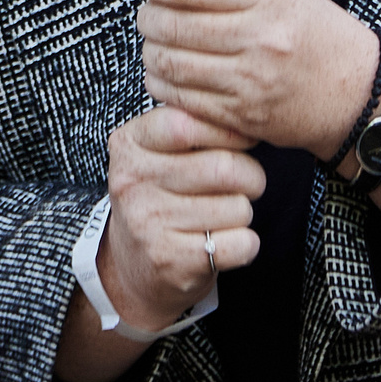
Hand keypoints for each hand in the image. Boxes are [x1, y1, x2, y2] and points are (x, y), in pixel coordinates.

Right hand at [97, 105, 263, 330]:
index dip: (228, 130)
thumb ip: (191, 126)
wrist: (135, 265)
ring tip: (223, 215)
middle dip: (251, 175)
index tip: (244, 141)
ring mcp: (149, 225)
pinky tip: (224, 242)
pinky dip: (246, 244)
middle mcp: (132, 183)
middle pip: (224, 167)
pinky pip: (242, 243)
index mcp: (129, 145)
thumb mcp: (158, 153)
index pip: (187, 124)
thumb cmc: (161, 196)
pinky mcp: (172, 262)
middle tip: (247, 182)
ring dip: (244, 212)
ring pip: (239, 207)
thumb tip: (245, 116)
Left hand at [135, 0, 380, 158]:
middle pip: (172, 24)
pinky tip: (170, 71)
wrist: (356, 91)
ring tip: (159, 40)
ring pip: (169, 62)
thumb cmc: (315, 33)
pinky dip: (163, 81)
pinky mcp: (241, 116)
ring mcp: (250, 82)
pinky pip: (180, 98)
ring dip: (152, 49)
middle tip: (151, 12)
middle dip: (149, 16)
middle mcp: (260, 39)